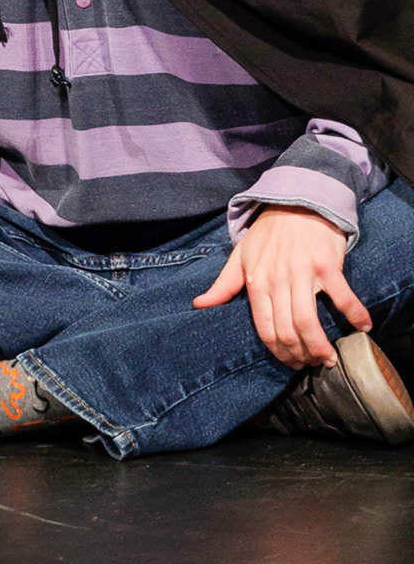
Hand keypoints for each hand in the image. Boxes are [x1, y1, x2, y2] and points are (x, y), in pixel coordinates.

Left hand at [192, 205, 371, 369]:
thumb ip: (223, 283)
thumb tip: (199, 304)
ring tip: (330, 358)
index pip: (265, 329)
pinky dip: (356, 316)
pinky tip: (363, 327)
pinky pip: (343, 298)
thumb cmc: (269, 231)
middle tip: (313, 363)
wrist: (297, 199)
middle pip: (288, 332)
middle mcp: (277, 279)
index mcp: (256, 280)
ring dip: (322, 348)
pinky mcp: (327, 264)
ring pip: (309, 323)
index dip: (280, 353)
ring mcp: (302, 272)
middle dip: (301, 356)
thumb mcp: (241, 255)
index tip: (292, 363)